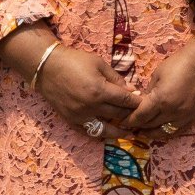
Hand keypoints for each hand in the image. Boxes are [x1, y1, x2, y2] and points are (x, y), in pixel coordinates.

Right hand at [7, 37, 138, 140]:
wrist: (47, 68)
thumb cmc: (75, 61)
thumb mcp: (99, 64)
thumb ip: (116, 79)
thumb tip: (132, 90)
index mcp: (99, 91)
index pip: (126, 101)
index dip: (138, 103)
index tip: (147, 103)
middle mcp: (90, 106)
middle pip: (118, 115)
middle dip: (132, 115)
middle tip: (142, 115)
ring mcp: (80, 116)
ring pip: (106, 128)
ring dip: (119, 129)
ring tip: (130, 130)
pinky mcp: (71, 120)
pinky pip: (89, 132)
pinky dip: (101, 133)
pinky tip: (110, 132)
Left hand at [117, 39, 194, 140]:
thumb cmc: (179, 63)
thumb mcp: (157, 75)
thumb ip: (148, 92)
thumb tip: (141, 103)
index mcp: (160, 100)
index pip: (139, 117)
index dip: (129, 120)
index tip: (121, 120)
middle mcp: (172, 112)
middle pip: (149, 125)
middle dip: (137, 125)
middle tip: (129, 123)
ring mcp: (184, 116)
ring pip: (163, 132)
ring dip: (151, 132)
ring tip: (143, 130)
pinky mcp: (193, 116)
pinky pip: (177, 131)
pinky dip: (166, 133)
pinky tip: (160, 130)